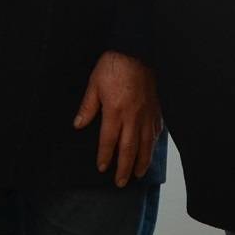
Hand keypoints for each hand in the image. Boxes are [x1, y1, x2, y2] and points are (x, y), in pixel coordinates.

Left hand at [73, 51, 159, 184]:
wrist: (136, 51)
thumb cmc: (113, 66)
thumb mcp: (94, 84)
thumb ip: (87, 106)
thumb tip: (78, 125)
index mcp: (115, 111)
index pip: (108, 141)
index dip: (105, 156)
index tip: (102, 168)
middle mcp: (133, 117)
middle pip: (129, 149)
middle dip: (124, 168)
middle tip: (121, 183)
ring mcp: (146, 114)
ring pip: (145, 144)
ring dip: (141, 162)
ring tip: (137, 175)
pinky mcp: (156, 109)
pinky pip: (156, 132)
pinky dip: (153, 145)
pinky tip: (150, 151)